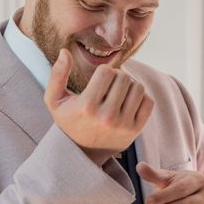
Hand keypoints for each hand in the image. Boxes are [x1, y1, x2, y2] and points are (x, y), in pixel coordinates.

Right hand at [44, 49, 153, 164]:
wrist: (82, 153)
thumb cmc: (69, 121)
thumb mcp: (54, 100)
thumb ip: (57, 75)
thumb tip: (65, 51)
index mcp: (87, 107)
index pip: (107, 71)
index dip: (104, 71)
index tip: (99, 80)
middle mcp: (106, 117)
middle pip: (124, 77)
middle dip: (117, 77)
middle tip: (110, 85)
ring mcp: (123, 125)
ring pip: (138, 87)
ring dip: (129, 85)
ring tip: (119, 91)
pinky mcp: (135, 130)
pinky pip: (148, 101)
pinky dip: (141, 97)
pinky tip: (129, 100)